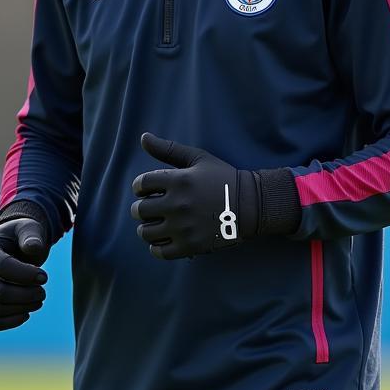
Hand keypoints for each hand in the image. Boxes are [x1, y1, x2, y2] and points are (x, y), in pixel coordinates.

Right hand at [0, 218, 48, 329]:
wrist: (9, 249)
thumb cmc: (19, 238)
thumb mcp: (27, 229)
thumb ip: (31, 235)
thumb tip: (33, 247)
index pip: (3, 267)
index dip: (27, 275)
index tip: (44, 277)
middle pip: (0, 292)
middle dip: (27, 294)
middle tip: (43, 291)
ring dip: (24, 308)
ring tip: (39, 299)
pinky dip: (12, 322)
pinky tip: (27, 313)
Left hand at [131, 133, 260, 259]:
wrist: (250, 204)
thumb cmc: (222, 178)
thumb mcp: (197, 158)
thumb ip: (168, 149)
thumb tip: (143, 137)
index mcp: (179, 180)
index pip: (141, 184)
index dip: (139, 186)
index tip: (146, 189)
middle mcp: (178, 204)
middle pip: (140, 210)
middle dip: (140, 208)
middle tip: (149, 208)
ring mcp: (184, 227)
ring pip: (146, 232)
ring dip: (146, 228)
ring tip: (155, 224)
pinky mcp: (190, 246)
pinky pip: (160, 252)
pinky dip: (157, 247)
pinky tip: (164, 238)